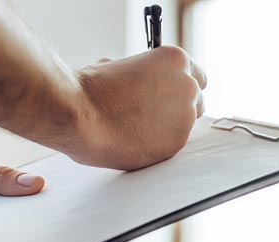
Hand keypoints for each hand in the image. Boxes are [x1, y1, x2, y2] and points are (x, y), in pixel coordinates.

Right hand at [69, 46, 206, 170]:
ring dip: (170, 126)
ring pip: (186, 125)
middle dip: (179, 106)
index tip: (172, 93)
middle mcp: (187, 86)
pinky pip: (174, 143)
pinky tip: (137, 140)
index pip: (197, 75)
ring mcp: (185, 117)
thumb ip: (139, 73)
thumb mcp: (118, 66)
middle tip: (154, 113)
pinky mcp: (176, 144)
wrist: (81, 116)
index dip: (182, 86)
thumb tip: (137, 82)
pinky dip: (160, 143)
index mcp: (175, 60)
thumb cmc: (91, 90)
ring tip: (139, 127)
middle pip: (196, 100)